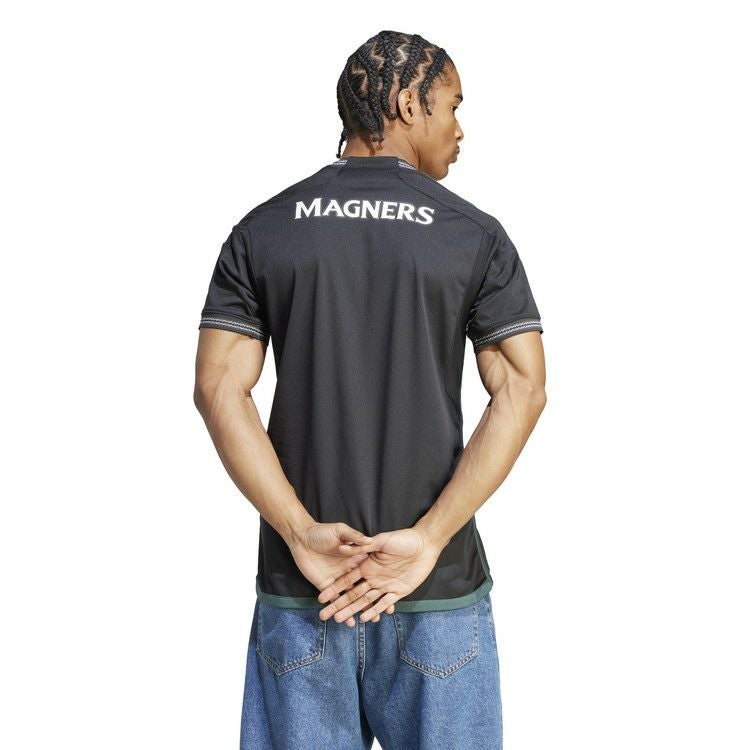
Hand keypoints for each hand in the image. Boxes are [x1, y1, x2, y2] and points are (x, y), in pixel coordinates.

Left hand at [287, 522, 386, 626]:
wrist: (301, 538)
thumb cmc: (323, 532)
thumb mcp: (340, 531)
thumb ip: (354, 537)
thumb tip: (369, 540)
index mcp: (356, 558)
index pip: (371, 574)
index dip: (381, 585)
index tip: (391, 597)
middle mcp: (349, 570)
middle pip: (363, 589)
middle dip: (372, 602)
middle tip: (381, 617)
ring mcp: (338, 579)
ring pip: (351, 597)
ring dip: (359, 610)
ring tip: (368, 622)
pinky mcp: (325, 586)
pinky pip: (335, 599)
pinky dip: (342, 610)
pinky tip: (348, 621)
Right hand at [316, 527, 442, 623]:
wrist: (424, 544)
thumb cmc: (403, 539)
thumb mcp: (383, 540)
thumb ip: (366, 545)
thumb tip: (345, 546)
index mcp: (367, 564)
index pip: (347, 580)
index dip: (334, 589)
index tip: (321, 598)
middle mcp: (373, 576)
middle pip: (352, 594)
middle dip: (339, 605)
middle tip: (324, 616)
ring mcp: (385, 584)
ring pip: (365, 601)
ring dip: (353, 610)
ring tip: (340, 621)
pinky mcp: (398, 590)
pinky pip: (384, 602)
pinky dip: (374, 610)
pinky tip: (363, 619)